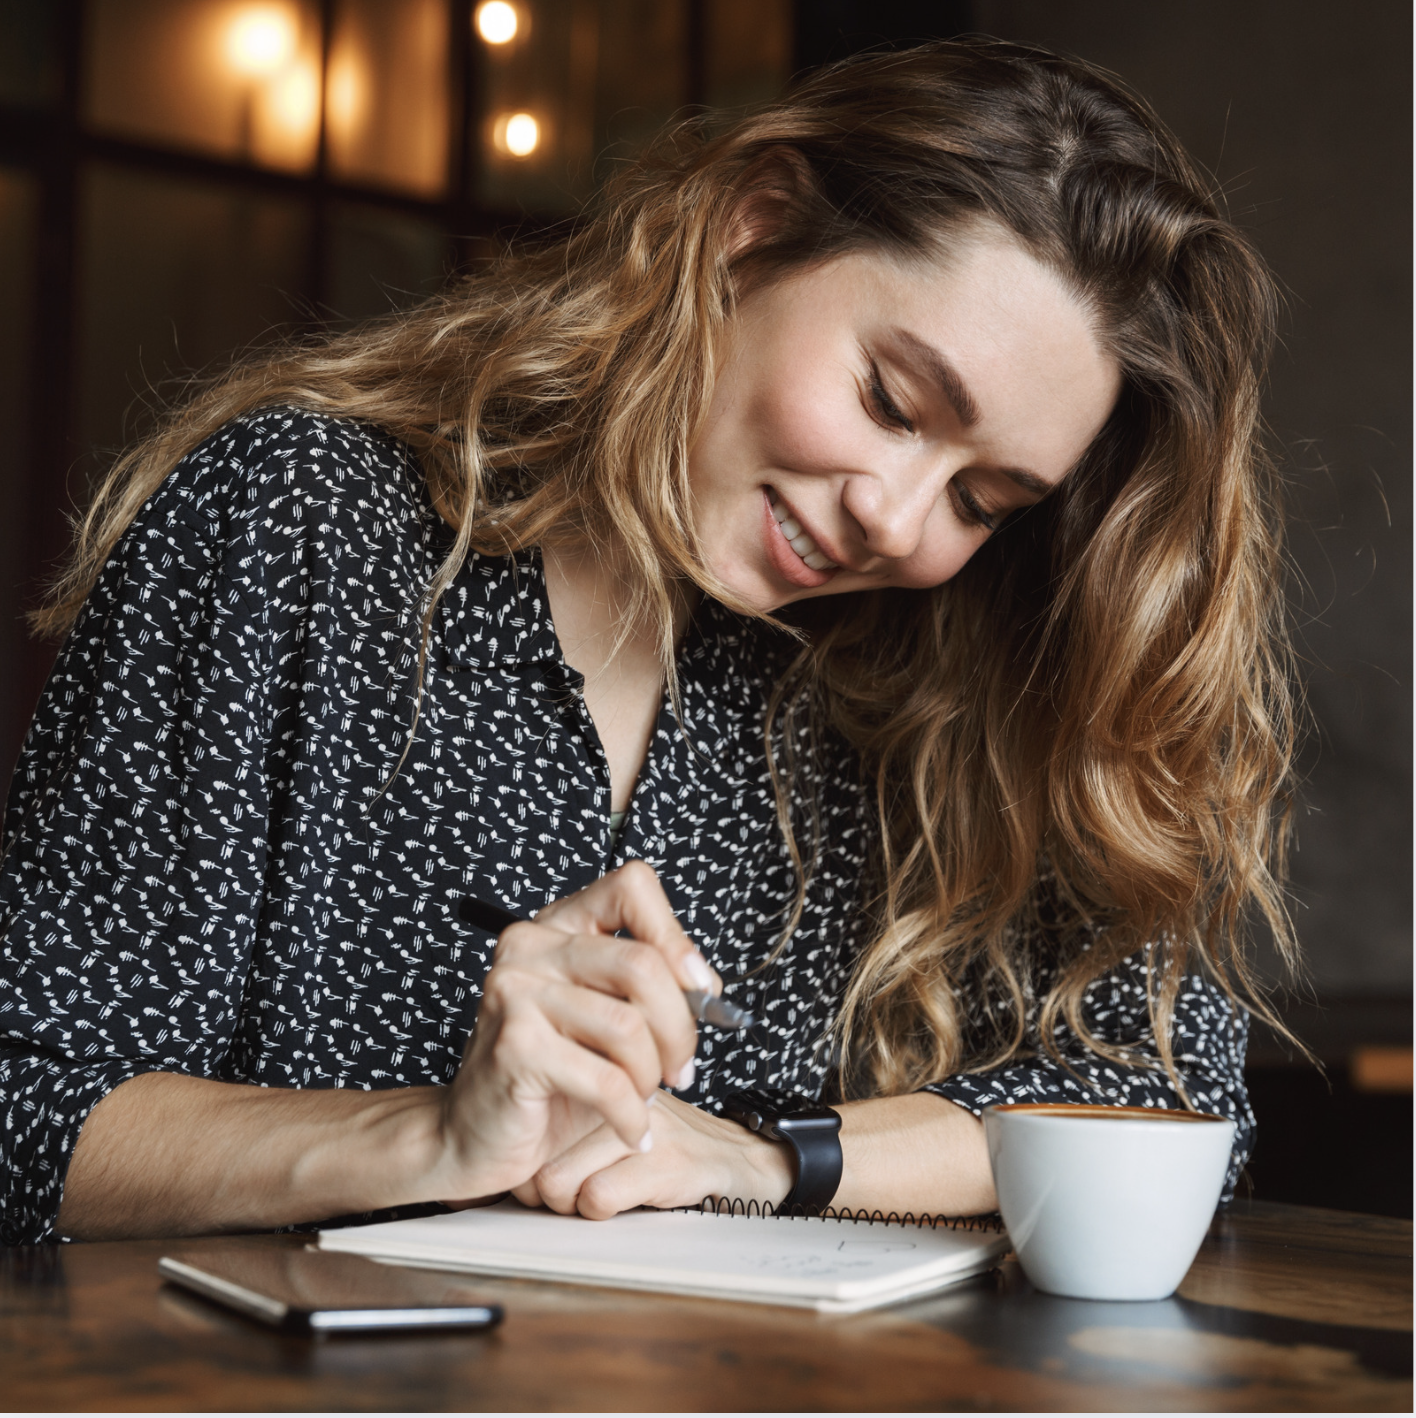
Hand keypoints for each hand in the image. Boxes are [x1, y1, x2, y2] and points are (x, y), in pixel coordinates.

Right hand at [427, 861, 721, 1202]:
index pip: (631, 887)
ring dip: (651, 1076)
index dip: (677, 936)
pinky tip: (631, 1129)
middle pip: (643, 964)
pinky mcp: (515, 1047)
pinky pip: (607, 1080)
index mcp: (557, 927)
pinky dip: (631, 1114)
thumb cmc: (548, 1080)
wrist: (474, 1137)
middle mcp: (530, 947)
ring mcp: (515, 992)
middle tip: (679, 1069)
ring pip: (629, 1025)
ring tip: (643, 1100)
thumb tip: (708, 987)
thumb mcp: (604, 1020)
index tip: (700, 988)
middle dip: (679, 1027)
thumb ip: (649, 991)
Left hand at [510, 1091, 794, 1219]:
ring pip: (559, 1180)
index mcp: (607, 1079)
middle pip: (538, 1156)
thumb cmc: (675, 1148)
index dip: (532, 1163)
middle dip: (546, 1193)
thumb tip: (516, 1169)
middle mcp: (622, 1095)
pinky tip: (625, 1203)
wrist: (749, 1160)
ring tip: (597, 1200)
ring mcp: (645, 1127)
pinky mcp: (668, 1161)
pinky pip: (598, 1197)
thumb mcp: (621, 1126)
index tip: (549, 1177)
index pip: (535, 1118)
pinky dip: (600, 1212)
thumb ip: (574, 1132)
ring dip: (571, 1206)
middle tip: (572, 1196)